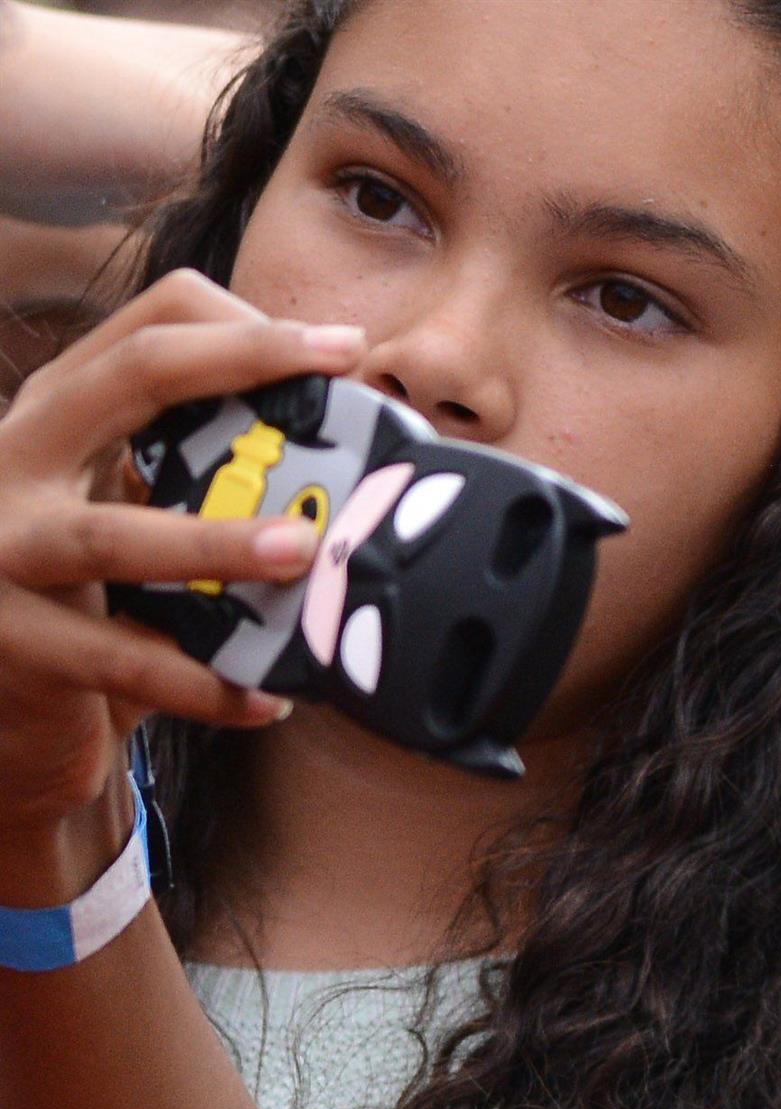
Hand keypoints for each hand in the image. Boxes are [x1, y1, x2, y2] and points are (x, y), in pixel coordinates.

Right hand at [0, 274, 357, 896]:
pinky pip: (119, 661)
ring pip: (110, 535)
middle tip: (337, 371)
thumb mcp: (136, 519)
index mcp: (60, 417)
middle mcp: (18, 457)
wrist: (3, 716)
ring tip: (302, 550)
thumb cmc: (91, 606)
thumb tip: (354, 473)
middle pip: (126, 376)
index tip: (343, 347)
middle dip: (238, 363)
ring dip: (214, 542)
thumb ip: (206, 481)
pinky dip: (200, 684)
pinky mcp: (15, 639)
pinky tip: (266, 700)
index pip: (144, 329)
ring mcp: (6, 546)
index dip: (242, 328)